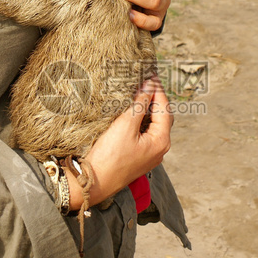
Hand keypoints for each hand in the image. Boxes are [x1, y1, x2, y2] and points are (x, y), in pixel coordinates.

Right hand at [66, 78, 171, 209]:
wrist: (92, 183)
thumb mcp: (124, 126)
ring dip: (148, 109)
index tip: (151, 74)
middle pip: (162, 117)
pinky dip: (141, 120)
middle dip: (155, 98)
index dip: (158, 90)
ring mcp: (149, 155)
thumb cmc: (109, 157)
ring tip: (139, 92)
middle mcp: (159, 149)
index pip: (165, 108)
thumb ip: (139, 105)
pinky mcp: (138, 158)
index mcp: (161, 141)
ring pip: (153, 126)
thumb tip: (149, 86)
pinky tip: (132, 113)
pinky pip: (145, 134)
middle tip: (146, 81)